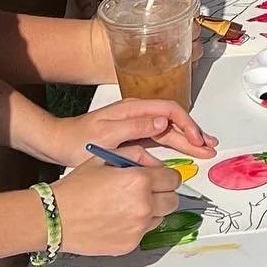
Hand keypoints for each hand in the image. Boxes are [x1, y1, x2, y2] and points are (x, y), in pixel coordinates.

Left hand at [44, 99, 216, 168]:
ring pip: (168, 132)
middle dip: (193, 134)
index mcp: (134, 109)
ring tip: (204, 151)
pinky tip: (182, 157)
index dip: (187, 125)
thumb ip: (136, 127)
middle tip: (210, 148)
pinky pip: (158, 142)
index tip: (197, 140)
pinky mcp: (132, 139)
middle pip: (173, 122)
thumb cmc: (77, 140)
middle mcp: (138, 115)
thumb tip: (163, 122)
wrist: (55, 143)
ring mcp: (135, 126)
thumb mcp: (106, 134)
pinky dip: (173, 148)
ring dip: (187, 141)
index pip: (170, 111)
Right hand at [51, 152, 184, 256]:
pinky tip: (118, 220)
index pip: (174, 179)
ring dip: (152, 211)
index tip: (158, 178)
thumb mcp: (105, 158)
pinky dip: (137, 226)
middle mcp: (144, 205)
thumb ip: (136, 155)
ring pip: (161, 217)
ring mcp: (138, 228)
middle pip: (173, 200)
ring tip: (127, 206)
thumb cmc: (76, 187)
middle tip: (145, 192)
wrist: (53, 217)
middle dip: (162, 194)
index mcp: (140, 180)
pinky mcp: (130, 244)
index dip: (166, 177)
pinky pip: (145, 232)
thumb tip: (156, 163)